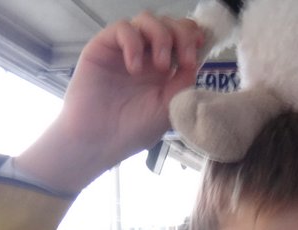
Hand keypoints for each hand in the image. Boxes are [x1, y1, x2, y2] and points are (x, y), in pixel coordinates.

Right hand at [14, 13, 203, 192]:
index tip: (199, 48)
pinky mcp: (103, 46)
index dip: (193, 36)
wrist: (99, 141)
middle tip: (184, 61)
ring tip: (161, 66)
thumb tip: (196, 59)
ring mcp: (124, 49)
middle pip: (168, 23)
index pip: (182, 37)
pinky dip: (134, 43)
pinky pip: (122, 28)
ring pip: (147, 19)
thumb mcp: (169, 108)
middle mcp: (145, 55)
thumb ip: (184, 81)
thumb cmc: (132, 130)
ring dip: (161, 36)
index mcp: (164, 69)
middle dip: (182, 35)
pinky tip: (134, 67)